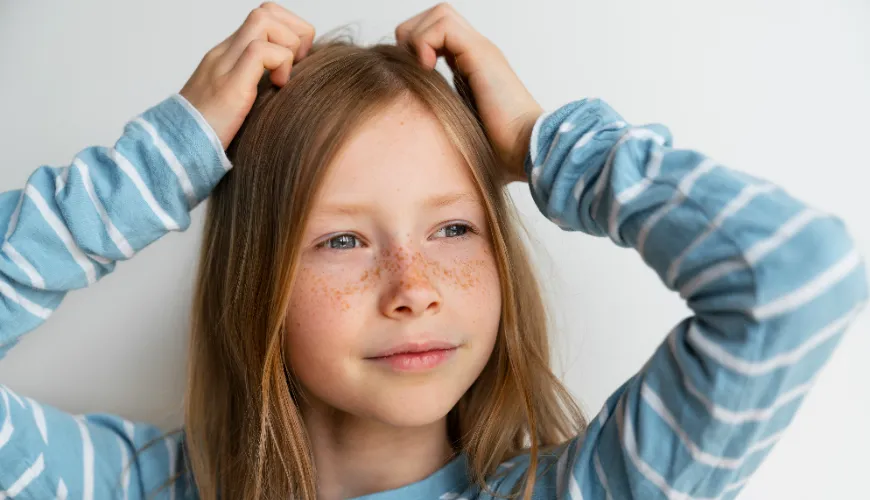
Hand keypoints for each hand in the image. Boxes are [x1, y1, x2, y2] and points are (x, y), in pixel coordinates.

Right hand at [180, 3, 314, 148]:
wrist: (174, 152)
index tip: (297, 64)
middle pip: (266, 11)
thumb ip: (256, 91)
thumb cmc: (209, 137)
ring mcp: (224, 66)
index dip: (289, 32)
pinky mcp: (229, 86)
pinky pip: (261, 51)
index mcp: (228, 58)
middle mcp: (225, 55)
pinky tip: (279, 87)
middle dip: (295, 31)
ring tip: (286, 76)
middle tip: (298, 65)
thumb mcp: (238, 107)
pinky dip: (281, 63)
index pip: (263, 19)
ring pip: (264, 20)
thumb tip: (288, 91)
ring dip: (289, 44)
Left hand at [396, 2, 541, 182]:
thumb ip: (444, 127)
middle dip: (413, 36)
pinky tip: (428, 70)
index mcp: (473, 69)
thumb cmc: (500, 154)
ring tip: (421, 69)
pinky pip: (443, 26)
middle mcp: (478, 54)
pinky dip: (425, 42)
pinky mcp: (481, 54)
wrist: (527, 152)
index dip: (416, 48)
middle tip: (412, 70)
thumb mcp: (460, 136)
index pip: (438, 35)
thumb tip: (417, 145)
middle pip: (437, 16)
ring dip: (417, 37)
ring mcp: (481, 52)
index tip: (412, 79)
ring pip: (439, 14)